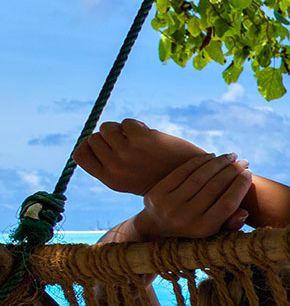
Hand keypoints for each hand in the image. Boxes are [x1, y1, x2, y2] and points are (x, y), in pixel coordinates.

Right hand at [73, 119, 208, 195]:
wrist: (192, 182)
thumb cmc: (161, 178)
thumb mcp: (131, 178)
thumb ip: (112, 163)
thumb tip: (95, 137)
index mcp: (110, 180)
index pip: (79, 154)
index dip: (90, 146)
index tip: (107, 147)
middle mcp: (115, 168)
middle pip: (94, 138)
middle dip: (110, 137)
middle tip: (130, 146)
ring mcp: (127, 154)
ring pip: (107, 128)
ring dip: (122, 130)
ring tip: (140, 141)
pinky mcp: (142, 141)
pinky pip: (126, 123)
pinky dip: (137, 126)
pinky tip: (151, 137)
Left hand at [133, 153, 252, 240]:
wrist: (156, 228)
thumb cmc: (194, 229)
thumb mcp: (213, 231)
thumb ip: (230, 224)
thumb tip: (245, 212)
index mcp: (202, 229)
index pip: (227, 204)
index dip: (240, 186)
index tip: (249, 173)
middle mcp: (185, 218)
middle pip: (214, 188)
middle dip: (232, 171)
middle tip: (243, 162)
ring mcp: (169, 204)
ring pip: (200, 177)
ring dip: (218, 163)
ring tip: (231, 156)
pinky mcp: (158, 192)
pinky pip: (183, 171)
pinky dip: (199, 161)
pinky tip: (212, 156)